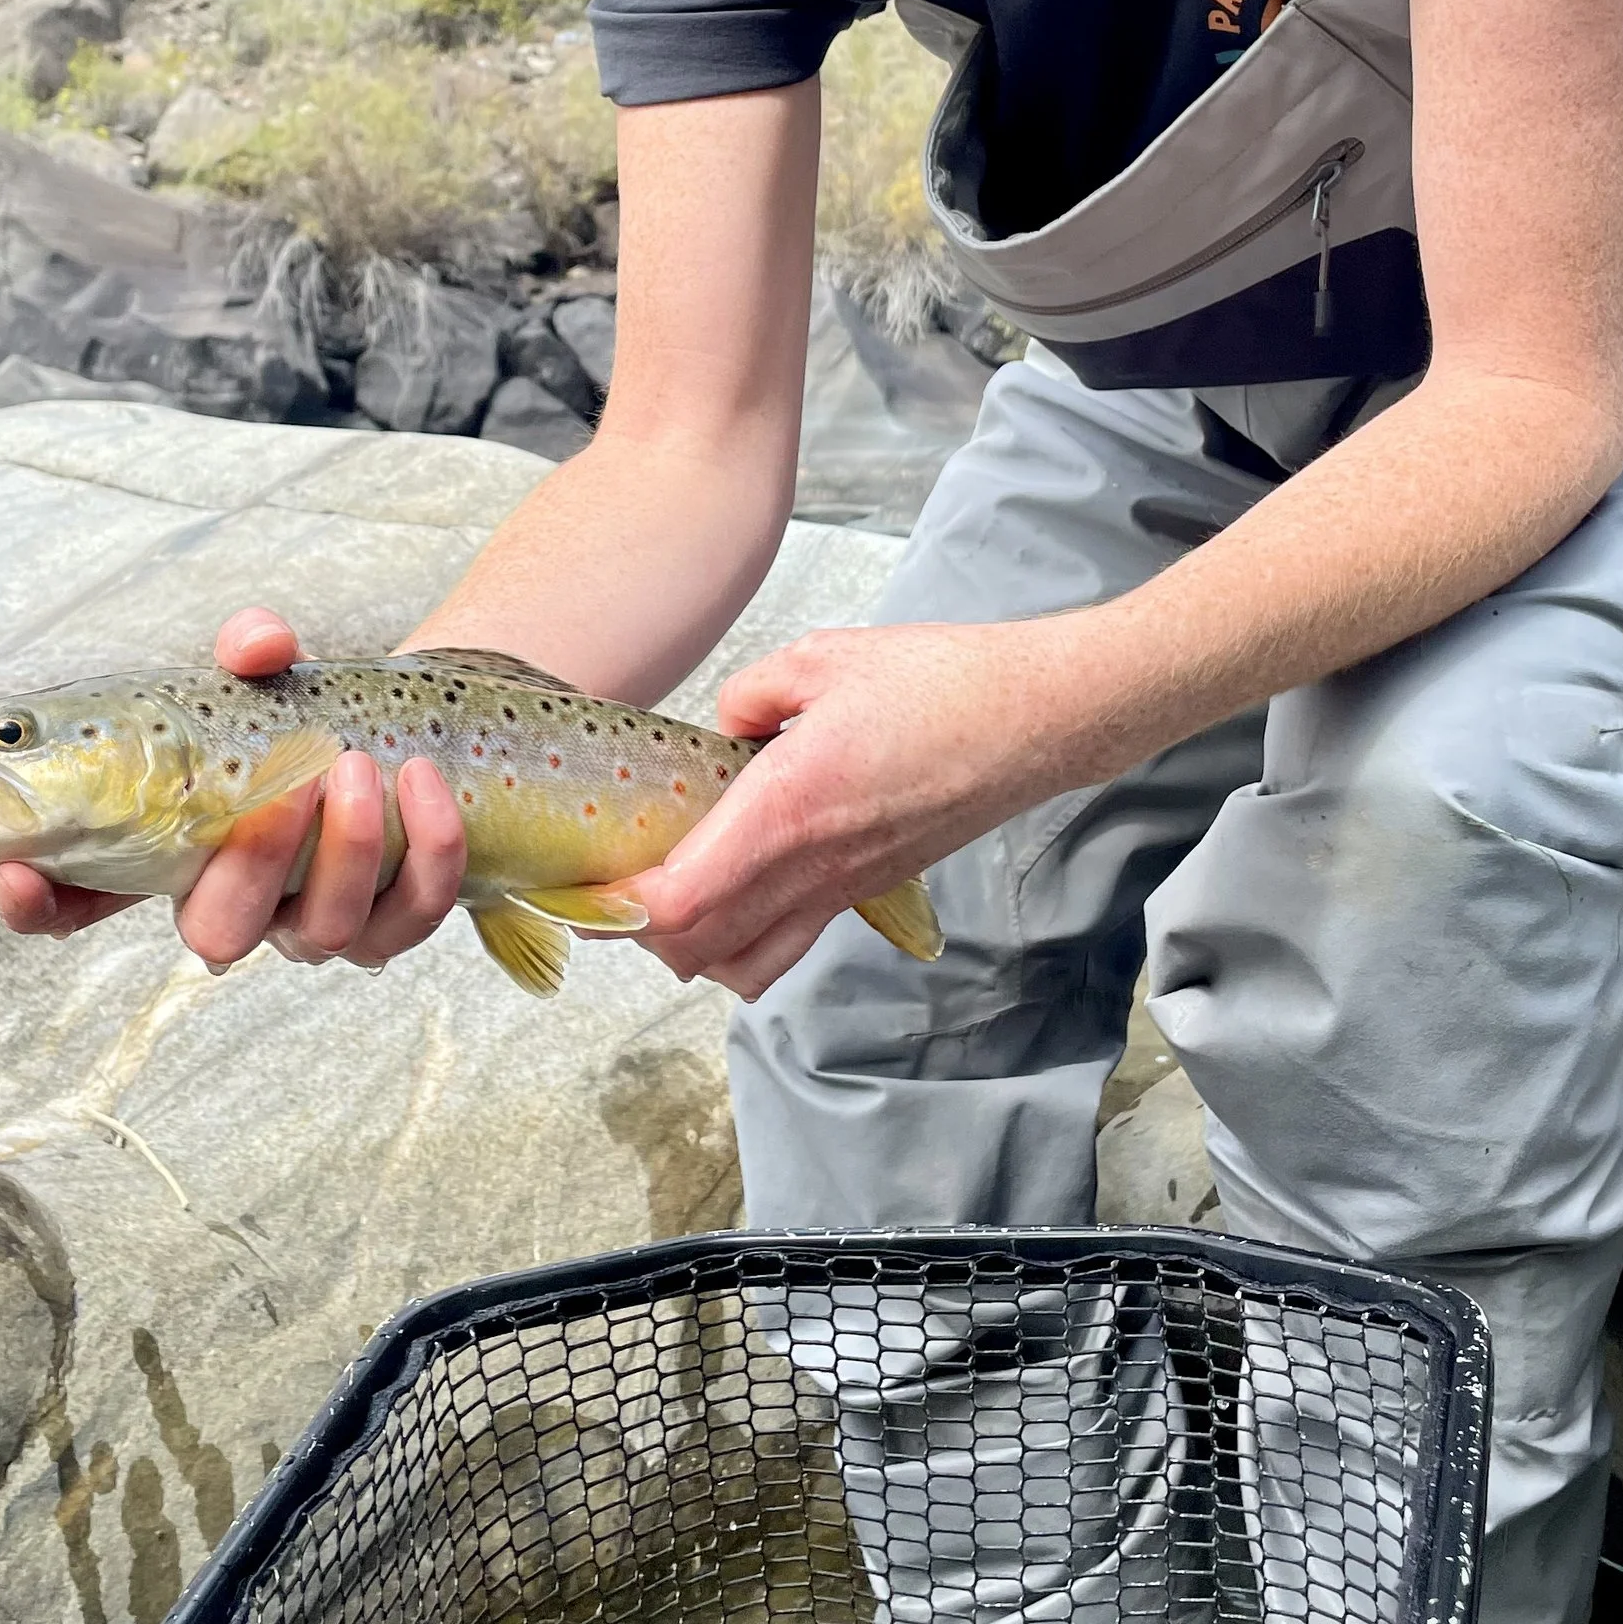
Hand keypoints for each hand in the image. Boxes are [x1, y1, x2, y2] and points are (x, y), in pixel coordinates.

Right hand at [0, 607, 469, 974]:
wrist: (401, 735)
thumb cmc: (297, 712)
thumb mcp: (262, 671)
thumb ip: (248, 649)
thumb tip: (259, 645)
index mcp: (158, 853)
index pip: (71, 905)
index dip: (36, 906)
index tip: (17, 870)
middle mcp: (229, 903)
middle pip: (216, 936)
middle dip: (248, 867)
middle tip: (290, 785)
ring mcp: (309, 923)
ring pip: (320, 932)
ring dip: (344, 849)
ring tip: (358, 764)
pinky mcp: (390, 923)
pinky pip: (408, 914)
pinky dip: (423, 849)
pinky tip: (425, 782)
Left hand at [623, 619, 1081, 1001]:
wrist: (1036, 719)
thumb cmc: (940, 682)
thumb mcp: (820, 658)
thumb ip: (747, 696)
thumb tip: (718, 731)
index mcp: (788, 807)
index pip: (682, 902)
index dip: (621, 907)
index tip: (585, 880)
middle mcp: (814, 866)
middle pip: (699, 949)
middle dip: (640, 933)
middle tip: (609, 881)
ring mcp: (845, 889)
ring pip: (745, 965)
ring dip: (694, 946)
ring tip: (669, 892)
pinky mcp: (869, 891)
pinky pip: (788, 943)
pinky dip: (744, 939)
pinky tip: (734, 885)